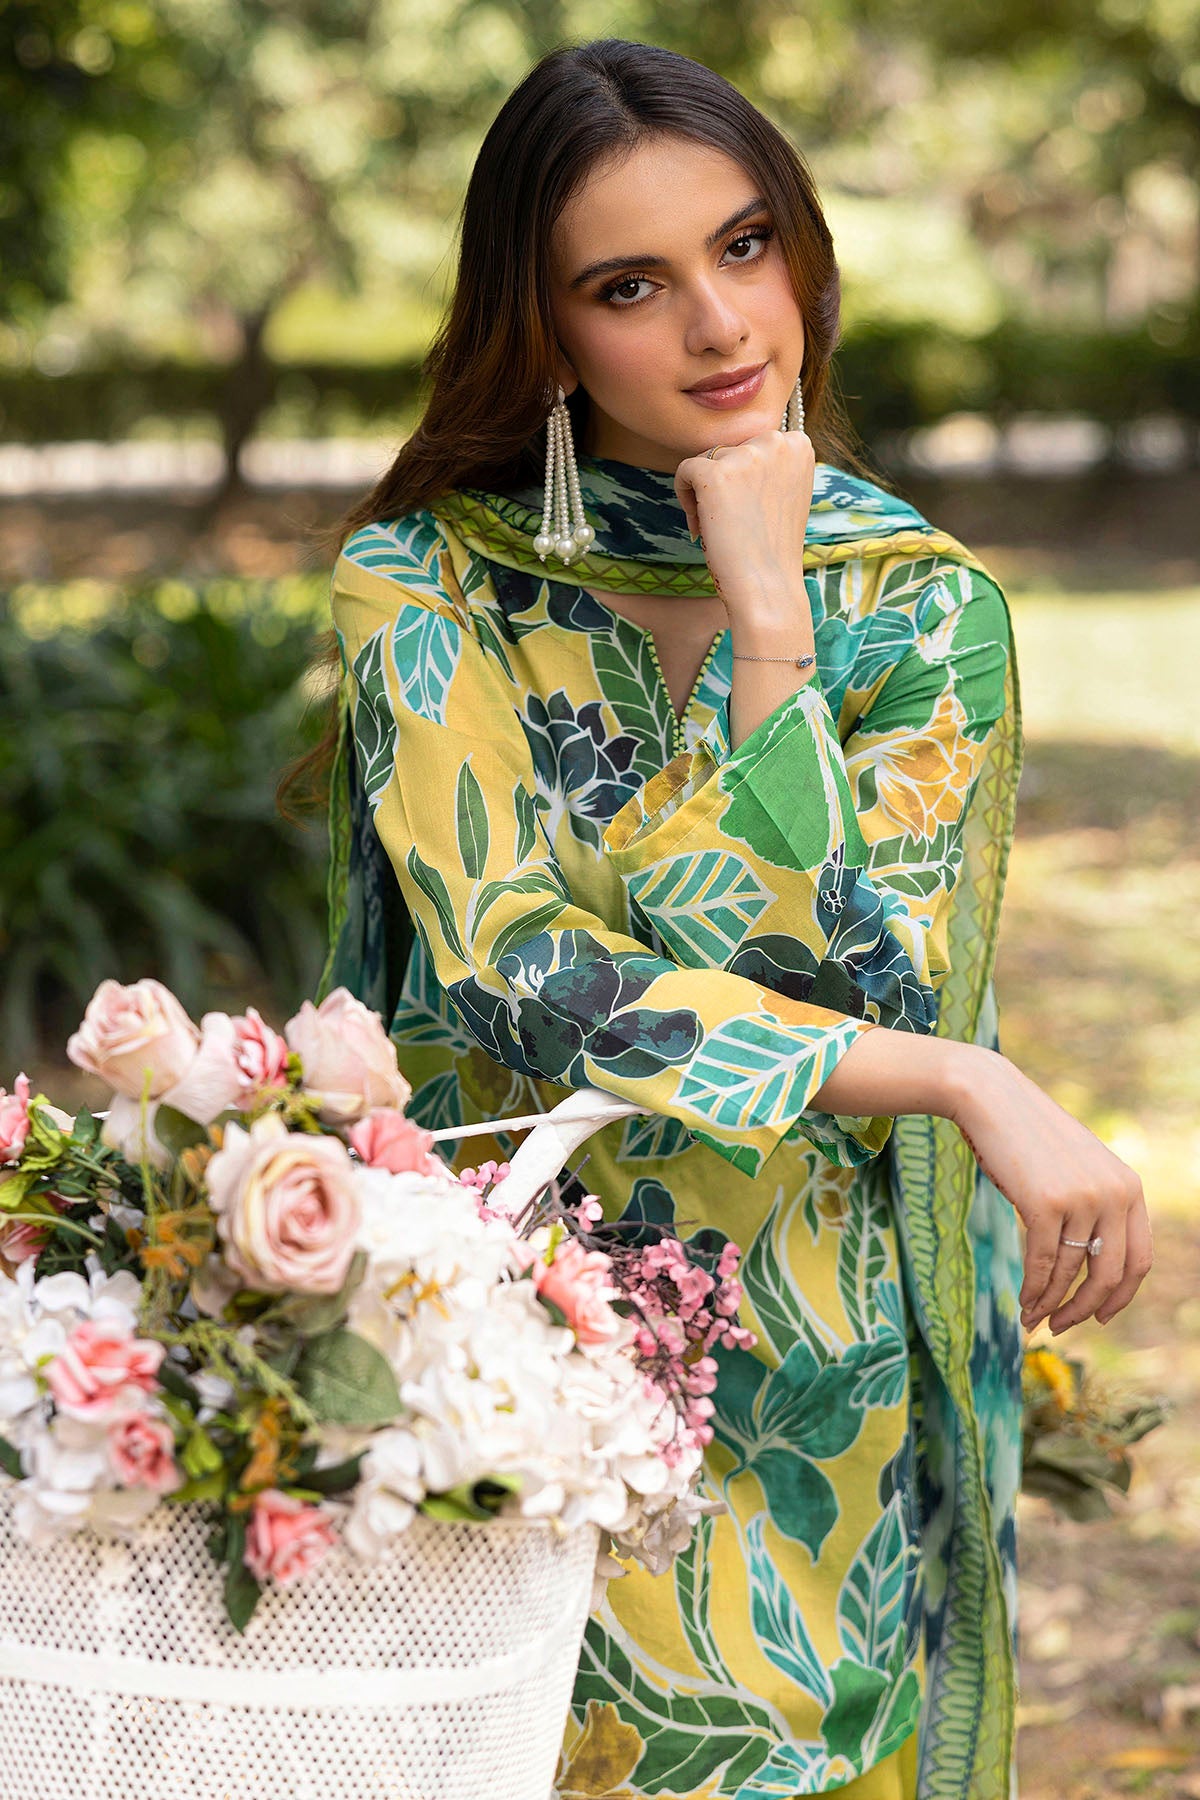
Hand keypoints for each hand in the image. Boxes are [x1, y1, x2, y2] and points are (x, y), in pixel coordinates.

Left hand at [673, 428, 815, 626]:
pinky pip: (684, 470)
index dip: (745, 477)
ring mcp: (746, 455)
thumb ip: (769, 464)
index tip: (751, 508)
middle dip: (724, 481)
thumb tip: (738, 450)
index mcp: (797, 445)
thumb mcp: (784, 492)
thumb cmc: (772, 545)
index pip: (752, 443)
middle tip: (734, 520)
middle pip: (729, 448)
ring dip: (705, 492)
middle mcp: (776, 442)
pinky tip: (699, 525)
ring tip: (720, 526)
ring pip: (707, 459)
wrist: (767, 585)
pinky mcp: (715, 473)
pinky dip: (684, 497)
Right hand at [947, 1047, 1153, 1333]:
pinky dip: (1034, 1290)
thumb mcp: (1075, 1168)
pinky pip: (1043, 1263)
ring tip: (1033, 1319)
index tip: (1098, 1315)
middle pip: (1110, 1274)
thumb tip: (1089, 1264)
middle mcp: (1115, 1194)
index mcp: (1129, 1187)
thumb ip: (1093, 1205)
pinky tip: (1024, 1302)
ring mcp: (1082, 1198)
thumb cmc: (1028, 1135)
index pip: (1139, 1259)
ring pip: (1072, 1272)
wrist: (991, 1098)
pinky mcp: (1046, 1204)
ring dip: (1051, 1304)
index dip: (1120, 1296)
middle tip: (1061, 1327)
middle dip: (1085, 1309)